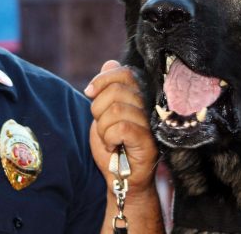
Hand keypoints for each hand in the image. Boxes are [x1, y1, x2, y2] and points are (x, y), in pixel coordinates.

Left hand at [85, 60, 158, 199]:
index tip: (89, 93)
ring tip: (109, 139)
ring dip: (103, 128)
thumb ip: (108, 88)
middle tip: (103, 126)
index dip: (102, 80)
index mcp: (140, 95)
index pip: (124, 73)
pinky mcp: (149, 141)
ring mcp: (151, 123)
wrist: (120, 178)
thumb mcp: (104, 113)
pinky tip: (114, 146)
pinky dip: (109, 138)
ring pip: (115, 110)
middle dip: (98, 110)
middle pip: (116, 91)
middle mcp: (149, 105)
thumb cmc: (114, 145)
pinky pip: (121, 128)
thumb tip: (109, 63)